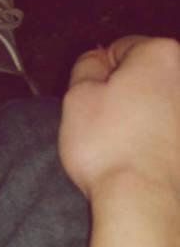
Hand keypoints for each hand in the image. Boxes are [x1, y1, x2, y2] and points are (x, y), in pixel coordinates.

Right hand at [59, 36, 179, 200]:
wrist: (145, 199)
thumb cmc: (109, 147)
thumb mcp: (77, 99)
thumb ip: (85, 67)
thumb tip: (95, 59)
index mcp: (159, 54)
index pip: (120, 48)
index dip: (98, 74)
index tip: (89, 99)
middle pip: (146, 75)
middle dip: (124, 93)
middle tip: (103, 123)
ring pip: (159, 103)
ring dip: (142, 116)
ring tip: (123, 145)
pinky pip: (169, 130)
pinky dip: (158, 138)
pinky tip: (142, 158)